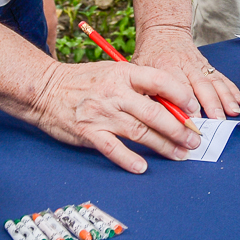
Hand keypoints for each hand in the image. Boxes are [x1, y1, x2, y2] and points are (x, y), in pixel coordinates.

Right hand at [27, 57, 201, 172]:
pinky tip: (142, 167)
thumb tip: (172, 104)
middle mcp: (115, 93)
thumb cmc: (84, 81)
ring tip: (180, 154)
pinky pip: (113, 148)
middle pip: (155, 113)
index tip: (194, 109)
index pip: (160, 81)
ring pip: (140, 132)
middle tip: (194, 140)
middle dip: (179, 129)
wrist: (45, 89)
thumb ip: (139, 85)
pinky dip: (129, 159)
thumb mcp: (113, 72)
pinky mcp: (88, 132)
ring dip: (163, 146)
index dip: (181, 96)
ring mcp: (101, 114)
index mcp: (124, 73)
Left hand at [135, 24, 239, 119]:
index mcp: (166, 65)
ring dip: (224, 98)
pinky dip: (231, 89)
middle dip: (211, 103)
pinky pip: (221, 77)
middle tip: (218, 120)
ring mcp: (198, 64)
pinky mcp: (207, 65)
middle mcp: (185, 65)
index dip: (187, 102)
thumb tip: (152, 115)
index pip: (179, 85)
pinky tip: (238, 100)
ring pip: (214, 82)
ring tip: (232, 112)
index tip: (194, 118)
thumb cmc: (148, 54)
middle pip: (201, 85)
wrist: (163, 31)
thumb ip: (146, 90)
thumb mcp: (139, 69)